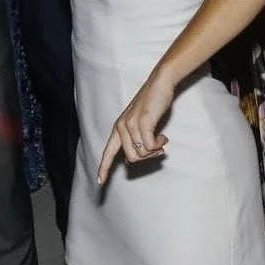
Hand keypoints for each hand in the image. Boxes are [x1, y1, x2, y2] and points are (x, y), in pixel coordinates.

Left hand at [97, 69, 171, 183]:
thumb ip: (136, 140)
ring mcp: (131, 124)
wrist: (160, 83)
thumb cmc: (153, 104)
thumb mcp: (141, 124)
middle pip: (131, 158)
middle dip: (147, 158)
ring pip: (141, 153)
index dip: (104, 167)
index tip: (100, 182)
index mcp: (119, 128)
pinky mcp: (143, 121)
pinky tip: (163, 137)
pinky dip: (159, 145)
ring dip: (155, 151)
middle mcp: (121, 127)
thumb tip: (134, 159)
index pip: (108, 151)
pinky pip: (150, 145)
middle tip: (158, 149)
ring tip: (161, 140)